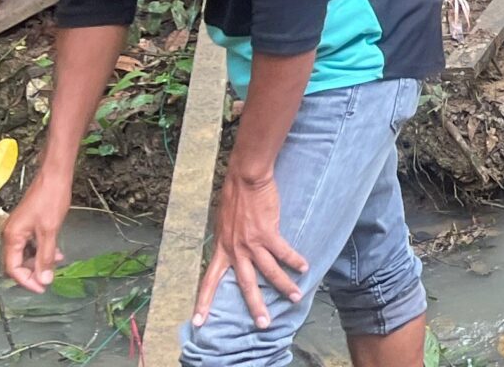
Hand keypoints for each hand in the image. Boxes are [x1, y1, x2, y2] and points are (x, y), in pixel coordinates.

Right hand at [0, 171, 72, 293]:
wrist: (54, 176)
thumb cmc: (50, 199)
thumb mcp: (50, 231)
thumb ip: (46, 256)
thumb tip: (44, 279)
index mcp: (11, 237)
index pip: (13, 268)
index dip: (26, 281)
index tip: (42, 289)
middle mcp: (11, 234)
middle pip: (16, 263)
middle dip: (32, 272)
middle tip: (48, 279)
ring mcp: (18, 229)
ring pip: (25, 254)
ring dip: (38, 261)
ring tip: (56, 263)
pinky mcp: (27, 224)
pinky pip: (30, 244)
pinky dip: (41, 250)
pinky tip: (55, 252)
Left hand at [193, 170, 307, 330]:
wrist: (245, 179)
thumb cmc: (234, 196)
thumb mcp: (223, 224)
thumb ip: (228, 240)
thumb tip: (234, 249)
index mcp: (221, 249)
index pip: (209, 281)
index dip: (204, 302)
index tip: (199, 322)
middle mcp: (235, 250)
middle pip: (244, 284)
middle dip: (254, 305)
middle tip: (263, 323)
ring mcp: (251, 242)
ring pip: (268, 271)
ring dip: (283, 285)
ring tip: (295, 296)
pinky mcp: (267, 232)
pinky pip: (283, 251)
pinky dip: (294, 260)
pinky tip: (304, 267)